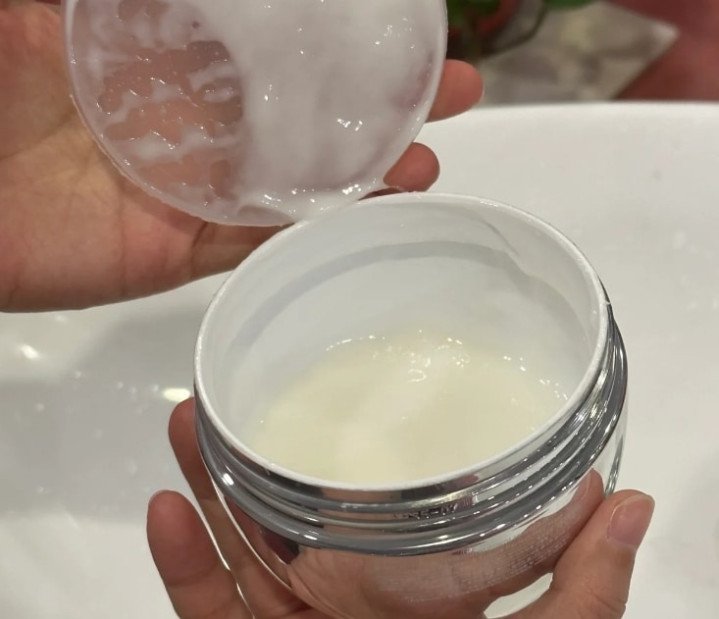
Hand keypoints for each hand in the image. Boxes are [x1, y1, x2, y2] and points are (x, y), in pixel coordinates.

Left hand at [0, 1, 482, 311]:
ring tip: (426, 161)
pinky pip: (257, 239)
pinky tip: (368, 215)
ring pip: (296, 179)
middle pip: (301, 111)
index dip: (337, 34)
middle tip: (444, 92)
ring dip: (364, 170)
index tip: (399, 26)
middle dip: (375, 101)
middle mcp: (187, 120)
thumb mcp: (48, 8)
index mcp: (163, 52)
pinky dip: (313, 228)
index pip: (271, 41)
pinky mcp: (178, 247)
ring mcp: (189, 187)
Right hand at [148, 401, 653, 618]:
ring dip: (211, 484)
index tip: (350, 397)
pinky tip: (168, 507)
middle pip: (295, 515)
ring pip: (240, 546)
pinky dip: (183, 563)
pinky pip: (205, 607)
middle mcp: (347, 602)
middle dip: (265, 453)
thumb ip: (585, 588)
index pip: (387, 509)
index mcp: (412, 592)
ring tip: (195, 424)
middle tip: (247, 395)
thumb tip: (630, 504)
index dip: (365, 455)